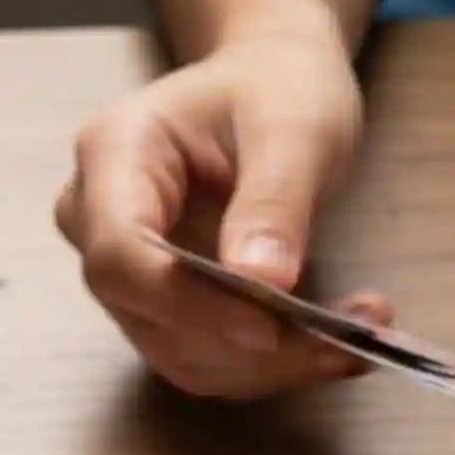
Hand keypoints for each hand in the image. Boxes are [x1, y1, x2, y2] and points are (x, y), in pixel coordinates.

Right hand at [58, 30, 388, 397]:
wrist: (273, 89)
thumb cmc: (277, 87)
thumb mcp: (294, 125)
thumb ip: (274, 199)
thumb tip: (261, 282)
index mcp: (115, 153)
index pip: (122, 254)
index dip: (187, 303)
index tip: (269, 328)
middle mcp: (98, 220)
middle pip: (149, 315)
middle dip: (247, 345)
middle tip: (346, 341)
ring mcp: (127, 272)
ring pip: (182, 354)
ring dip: (271, 366)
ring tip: (357, 335)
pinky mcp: (161, 309)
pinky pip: (208, 360)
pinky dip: (273, 365)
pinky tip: (334, 344)